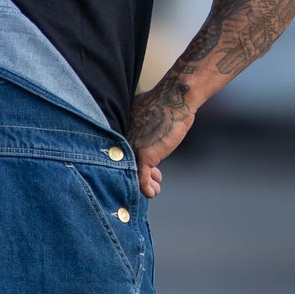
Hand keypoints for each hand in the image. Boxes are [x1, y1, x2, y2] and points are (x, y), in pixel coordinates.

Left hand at [127, 79, 196, 198]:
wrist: (174, 99)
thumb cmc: (163, 102)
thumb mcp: (144, 113)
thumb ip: (139, 124)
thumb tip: (143, 128)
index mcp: (120, 131)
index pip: (122, 153)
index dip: (133, 162)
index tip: (145, 168)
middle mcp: (121, 141)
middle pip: (126, 165)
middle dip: (140, 174)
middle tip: (153, 179)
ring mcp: (131, 149)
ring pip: (134, 173)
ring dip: (146, 183)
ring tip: (156, 188)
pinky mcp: (144, 156)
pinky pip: (141, 177)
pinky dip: (146, 187)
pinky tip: (152, 193)